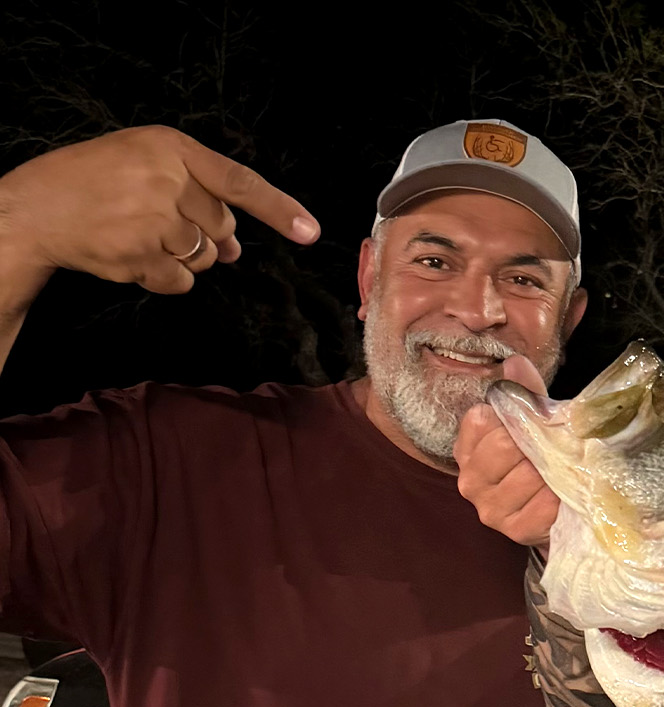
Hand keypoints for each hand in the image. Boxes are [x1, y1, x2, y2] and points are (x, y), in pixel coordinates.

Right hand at [0, 125, 317, 295]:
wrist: (34, 209)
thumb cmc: (92, 183)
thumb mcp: (142, 164)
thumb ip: (196, 196)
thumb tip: (236, 248)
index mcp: (170, 148)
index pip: (239, 182)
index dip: (278, 209)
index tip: (310, 232)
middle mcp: (166, 179)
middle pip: (221, 228)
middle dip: (200, 234)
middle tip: (156, 222)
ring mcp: (154, 219)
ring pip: (205, 258)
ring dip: (180, 257)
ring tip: (137, 236)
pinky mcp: (142, 254)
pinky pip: (182, 281)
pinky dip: (164, 278)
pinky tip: (132, 257)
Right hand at [455, 354, 560, 545]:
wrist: (556, 509)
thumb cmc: (539, 461)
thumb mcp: (532, 423)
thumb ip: (524, 393)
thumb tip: (516, 363)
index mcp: (467, 448)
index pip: (482, 420)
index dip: (514, 418)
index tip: (531, 423)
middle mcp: (470, 480)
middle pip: (504, 446)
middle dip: (534, 444)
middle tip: (551, 449)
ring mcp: (490, 509)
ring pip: (526, 475)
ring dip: (551, 471)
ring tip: (558, 472)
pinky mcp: (515, 531)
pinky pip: (543, 504)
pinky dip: (559, 496)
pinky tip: (561, 494)